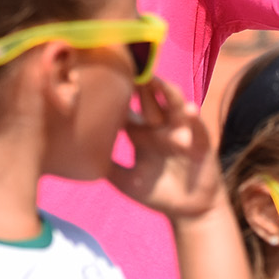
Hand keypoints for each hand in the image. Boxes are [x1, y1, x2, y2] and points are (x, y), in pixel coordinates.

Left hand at [108, 80, 224, 220]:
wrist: (189, 211)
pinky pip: (197, 126)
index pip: (128, 109)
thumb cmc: (157, 194)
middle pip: (149, 100)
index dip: (118, 96)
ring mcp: (180, 131)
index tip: (102, 79)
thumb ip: (108, 167)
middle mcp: (160, 127)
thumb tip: (78, 158)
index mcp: (141, 134)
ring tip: (154, 80)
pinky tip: (189, 110)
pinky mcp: (200, 140)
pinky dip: (193, 117)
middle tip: (127, 67)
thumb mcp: (126, 181)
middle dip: (139, 84)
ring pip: (172, 105)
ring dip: (165, 91)